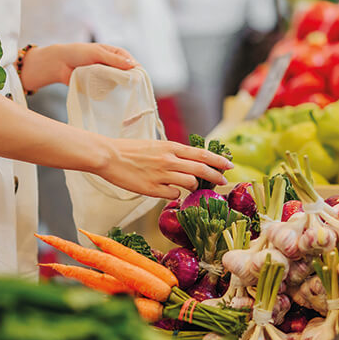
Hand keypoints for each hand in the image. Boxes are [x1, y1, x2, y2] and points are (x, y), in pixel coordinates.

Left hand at [19, 43, 136, 92]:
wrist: (59, 64)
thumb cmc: (78, 53)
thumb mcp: (97, 53)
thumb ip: (114, 59)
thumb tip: (133, 65)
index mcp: (116, 54)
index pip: (132, 62)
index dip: (136, 70)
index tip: (139, 79)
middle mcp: (113, 65)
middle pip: (127, 74)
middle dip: (129, 81)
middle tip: (132, 89)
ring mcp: (107, 76)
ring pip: (119, 84)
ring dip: (117, 87)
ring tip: (118, 92)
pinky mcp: (99, 86)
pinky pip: (108, 91)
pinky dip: (108, 92)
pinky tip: (109, 95)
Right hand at [95, 139, 232, 199]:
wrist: (109, 156)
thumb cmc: (130, 150)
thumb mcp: (156, 145)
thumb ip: (173, 153)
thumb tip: (189, 162)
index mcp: (170, 147)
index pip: (201, 153)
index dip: (218, 160)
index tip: (229, 165)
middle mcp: (169, 160)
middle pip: (201, 169)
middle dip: (216, 176)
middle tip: (223, 182)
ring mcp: (161, 175)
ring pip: (190, 183)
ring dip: (194, 187)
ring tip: (192, 188)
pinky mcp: (152, 189)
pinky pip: (172, 194)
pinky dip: (175, 194)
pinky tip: (169, 191)